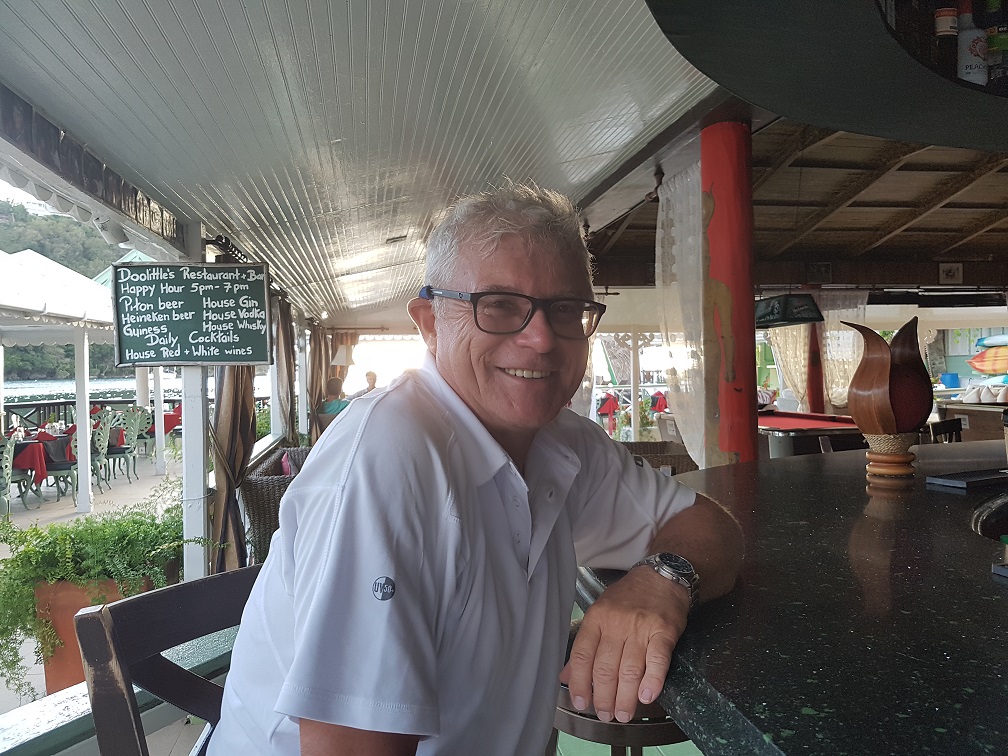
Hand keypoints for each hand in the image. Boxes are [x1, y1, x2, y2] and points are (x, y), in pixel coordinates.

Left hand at [559, 567, 689, 722]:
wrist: (662, 576)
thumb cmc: (630, 597)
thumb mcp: (601, 613)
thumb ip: (585, 646)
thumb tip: (566, 676)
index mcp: (597, 619)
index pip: (583, 655)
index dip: (580, 683)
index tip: (581, 702)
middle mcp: (616, 623)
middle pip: (606, 667)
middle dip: (604, 697)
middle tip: (605, 715)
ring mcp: (641, 628)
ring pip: (629, 669)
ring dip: (626, 697)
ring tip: (623, 714)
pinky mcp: (664, 631)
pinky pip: (657, 659)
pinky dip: (652, 680)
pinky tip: (647, 696)